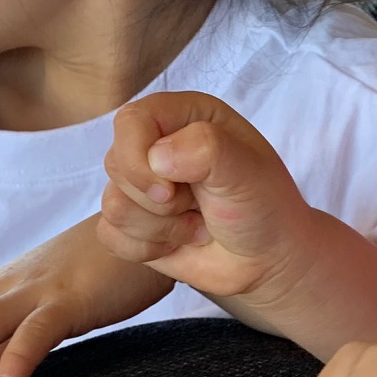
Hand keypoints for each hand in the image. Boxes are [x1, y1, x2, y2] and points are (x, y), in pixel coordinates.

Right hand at [98, 92, 315, 301]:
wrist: (267, 260)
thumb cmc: (262, 207)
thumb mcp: (247, 170)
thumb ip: (206, 148)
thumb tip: (156, 159)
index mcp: (184, 117)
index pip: (131, 120)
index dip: (138, 158)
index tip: (170, 190)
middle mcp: (157, 145)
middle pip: (116, 163)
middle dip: (159, 200)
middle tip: (199, 205)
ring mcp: (141, 185)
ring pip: (112, 204)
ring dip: (161, 227)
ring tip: (196, 225)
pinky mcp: (133, 222)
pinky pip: (109, 234)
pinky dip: (145, 248)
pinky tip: (178, 243)